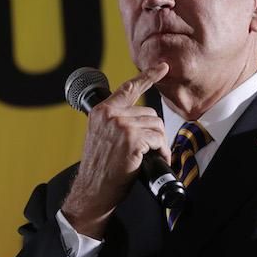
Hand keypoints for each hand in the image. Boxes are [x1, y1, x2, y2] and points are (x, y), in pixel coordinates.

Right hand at [61, 63, 170, 238]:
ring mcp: (121, 125)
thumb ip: (115, 122)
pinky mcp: (132, 139)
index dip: (148, 76)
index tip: (163, 67)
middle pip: (149, 113)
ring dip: (159, 143)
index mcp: (101, 111)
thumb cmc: (100, 168)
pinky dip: (161, 151)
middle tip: (151, 149)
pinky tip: (154, 160)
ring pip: (156, 126)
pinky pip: (158, 139)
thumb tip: (141, 120)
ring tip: (151, 156)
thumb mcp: (101, 137)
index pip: (128, 88)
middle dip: (154, 132)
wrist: (93, 189)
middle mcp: (110, 114)